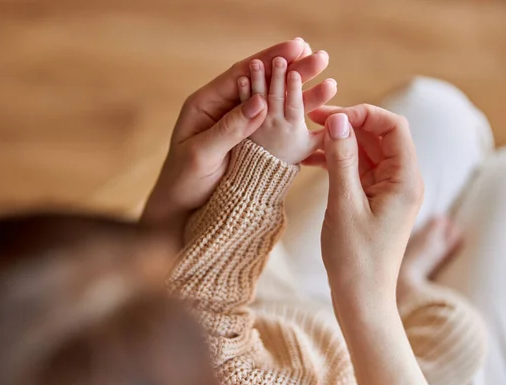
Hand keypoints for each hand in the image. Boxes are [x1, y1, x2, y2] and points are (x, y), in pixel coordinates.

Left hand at [142, 39, 335, 239]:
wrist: (180, 211)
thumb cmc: (182, 182)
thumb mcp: (202, 154)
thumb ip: (229, 128)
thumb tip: (260, 101)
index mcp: (205, 104)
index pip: (240, 73)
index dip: (269, 59)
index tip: (296, 49)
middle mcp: (223, 110)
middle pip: (260, 83)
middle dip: (291, 70)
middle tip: (319, 57)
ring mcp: (238, 127)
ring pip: (272, 104)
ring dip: (299, 93)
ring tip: (329, 82)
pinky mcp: (249, 144)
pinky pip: (275, 126)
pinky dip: (295, 118)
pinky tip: (318, 112)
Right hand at [307, 105, 423, 300]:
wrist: (360, 297)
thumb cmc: (355, 257)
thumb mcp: (344, 204)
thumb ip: (341, 159)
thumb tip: (337, 120)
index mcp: (404, 180)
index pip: (393, 127)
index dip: (363, 114)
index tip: (329, 117)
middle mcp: (400, 180)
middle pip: (378, 136)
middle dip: (347, 124)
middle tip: (311, 122)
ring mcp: (386, 190)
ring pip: (364, 151)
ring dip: (338, 142)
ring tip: (306, 141)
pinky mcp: (372, 199)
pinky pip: (356, 169)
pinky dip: (336, 160)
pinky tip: (311, 160)